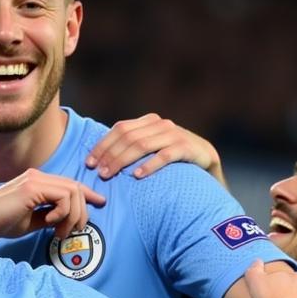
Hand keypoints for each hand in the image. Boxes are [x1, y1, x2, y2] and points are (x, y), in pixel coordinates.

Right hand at [0, 168, 105, 241]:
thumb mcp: (30, 221)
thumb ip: (49, 217)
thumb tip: (66, 221)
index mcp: (37, 182)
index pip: (70, 184)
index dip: (87, 194)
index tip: (99, 204)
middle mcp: (38, 176)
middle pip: (76, 188)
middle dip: (81, 213)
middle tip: (70, 232)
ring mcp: (35, 179)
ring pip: (74, 191)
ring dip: (73, 215)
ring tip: (59, 232)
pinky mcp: (32, 187)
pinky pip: (63, 197)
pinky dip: (62, 213)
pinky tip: (49, 223)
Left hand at [87, 113, 224, 185]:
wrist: (207, 162)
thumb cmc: (172, 159)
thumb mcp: (152, 149)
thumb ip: (132, 147)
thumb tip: (100, 160)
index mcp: (149, 121)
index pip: (120, 129)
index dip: (102, 145)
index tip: (89, 163)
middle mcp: (161, 124)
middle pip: (128, 137)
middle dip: (109, 155)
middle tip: (99, 173)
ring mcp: (175, 135)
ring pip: (142, 145)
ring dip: (122, 160)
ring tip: (110, 175)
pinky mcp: (187, 148)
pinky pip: (165, 155)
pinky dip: (149, 165)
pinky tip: (137, 176)